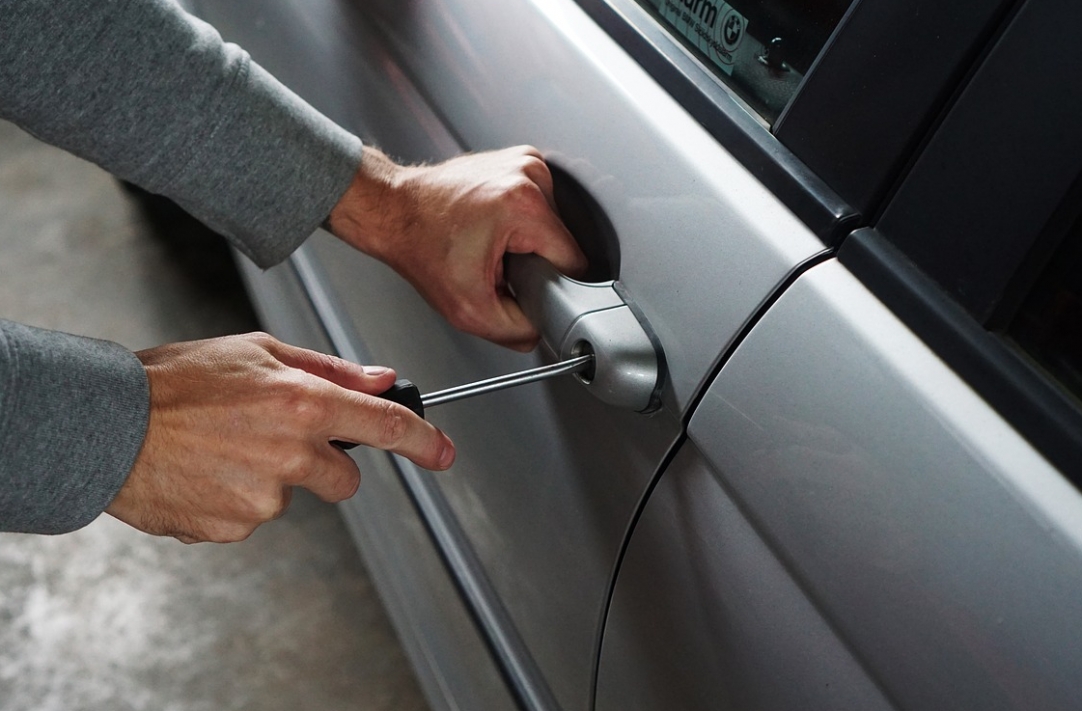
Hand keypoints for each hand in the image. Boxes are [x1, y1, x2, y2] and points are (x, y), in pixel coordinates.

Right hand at [106, 333, 453, 542]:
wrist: (105, 426)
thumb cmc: (175, 381)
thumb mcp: (257, 351)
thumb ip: (328, 369)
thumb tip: (382, 380)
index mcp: (302, 403)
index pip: (385, 427)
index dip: (424, 442)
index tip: (443, 453)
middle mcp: (290, 453)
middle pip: (344, 479)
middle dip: (324, 464)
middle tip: (274, 438)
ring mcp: (263, 497)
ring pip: (292, 496)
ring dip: (270, 478)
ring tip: (222, 449)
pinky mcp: (234, 528)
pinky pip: (252, 517)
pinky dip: (235, 499)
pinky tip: (205, 472)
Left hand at [328, 146, 587, 351]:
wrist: (393, 211)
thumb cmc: (420, 246)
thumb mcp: (469, 310)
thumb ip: (516, 331)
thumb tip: (542, 330)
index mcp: (524, 205)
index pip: (574, 261)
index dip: (551, 284)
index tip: (522, 285)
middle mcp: (529, 174)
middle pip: (562, 242)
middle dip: (535, 262)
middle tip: (497, 265)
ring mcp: (525, 162)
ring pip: (553, 225)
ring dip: (528, 242)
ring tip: (492, 244)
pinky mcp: (519, 160)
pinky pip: (539, 206)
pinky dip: (522, 222)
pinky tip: (494, 227)